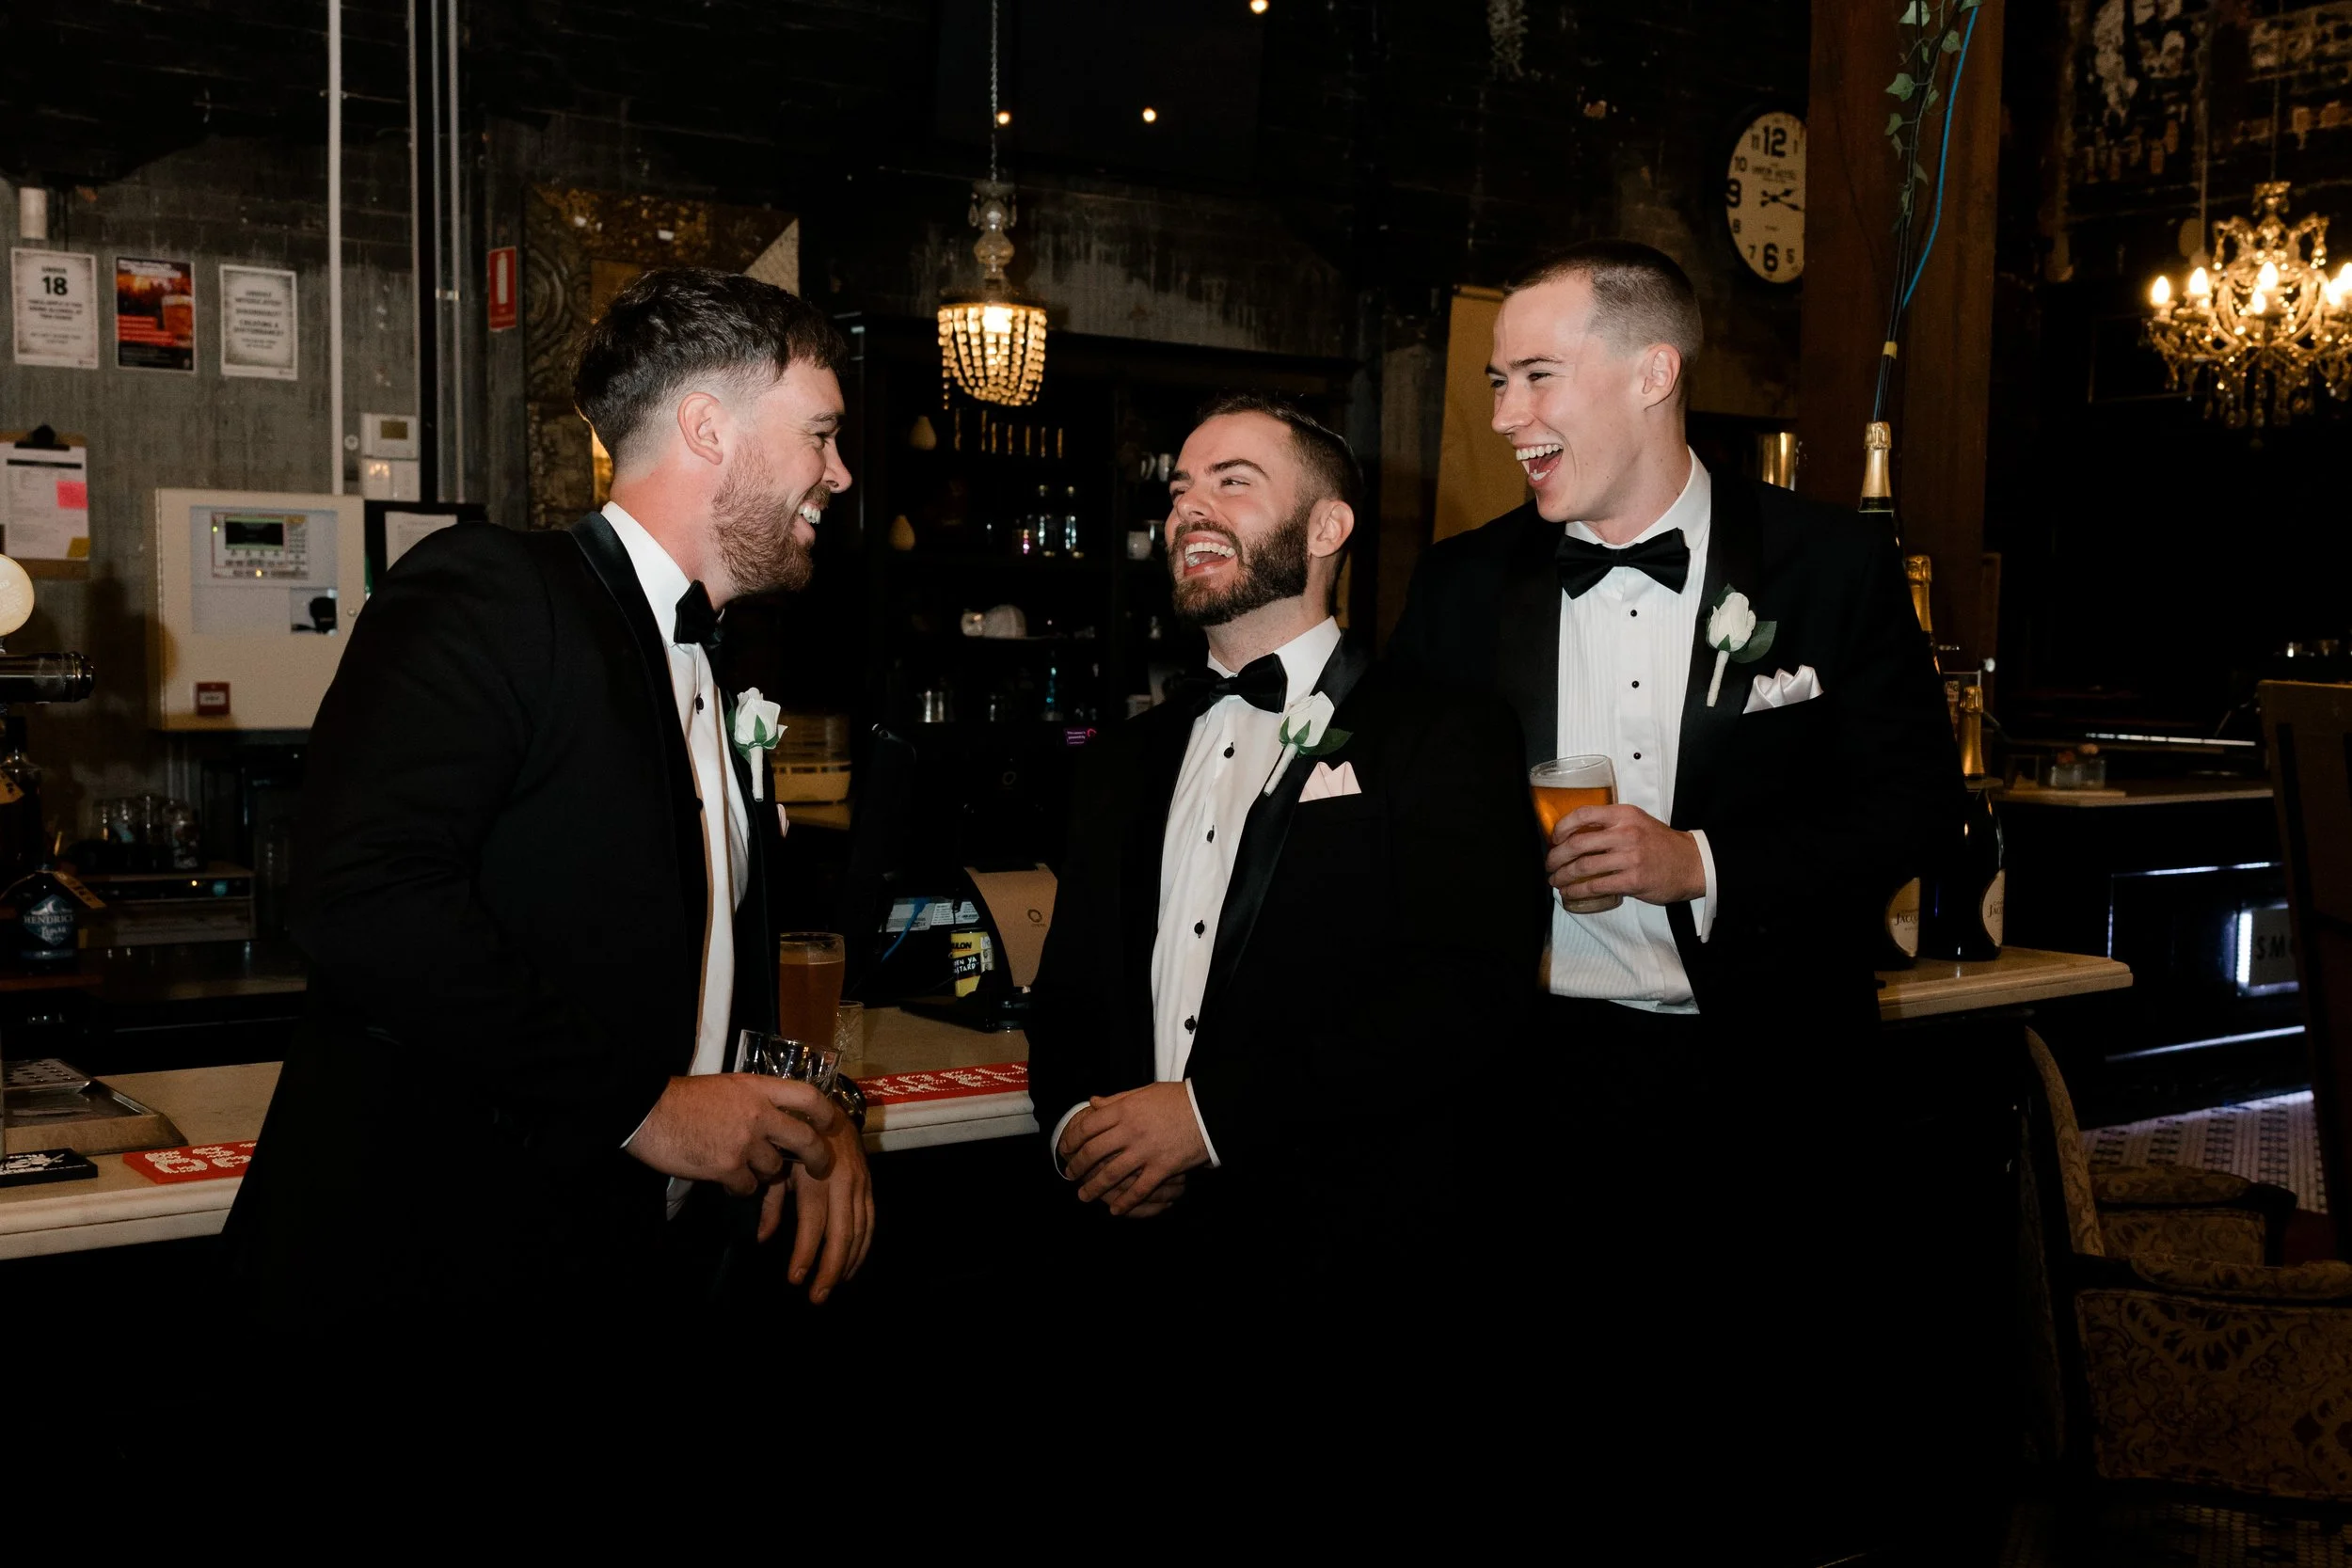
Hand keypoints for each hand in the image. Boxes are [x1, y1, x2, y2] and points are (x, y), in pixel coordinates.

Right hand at [625, 1073, 837, 1195]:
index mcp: (758, 1088)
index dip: (825, 1112)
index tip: (830, 1123)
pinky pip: (748, 1187)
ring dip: (764, 1173)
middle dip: (817, 1158)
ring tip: (745, 1168)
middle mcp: (758, 1114)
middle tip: (819, 1168)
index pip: (807, 1095)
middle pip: (805, 1139)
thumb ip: (754, 1100)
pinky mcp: (727, 1167)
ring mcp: (744, 1142)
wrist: (648, 1112)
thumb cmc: (682, 1098)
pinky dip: (740, 1187)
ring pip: (774, 1169)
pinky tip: (726, 1180)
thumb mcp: (727, 1086)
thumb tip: (774, 1118)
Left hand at [757, 1114, 873, 1302]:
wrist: (827, 1108)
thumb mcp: (777, 1166)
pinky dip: (863, 1247)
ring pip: (860, 1231)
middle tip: (817, 1297)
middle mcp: (842, 1182)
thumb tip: (763, 1238)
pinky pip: (871, 1222)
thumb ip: (771, 1203)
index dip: (805, 1254)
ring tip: (833, 1286)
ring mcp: (860, 1184)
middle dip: (830, 1268)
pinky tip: (852, 1265)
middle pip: (842, 1233)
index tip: (795, 1279)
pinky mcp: (869, 1185)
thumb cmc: (793, 1138)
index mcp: (815, 1177)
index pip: (813, 1224)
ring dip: (848, 1263)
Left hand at [1063, 1083, 1210, 1213]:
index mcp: (1124, 1110)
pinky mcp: (1162, 1168)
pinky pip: (1138, 1189)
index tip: (1066, 1149)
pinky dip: (1125, 1202)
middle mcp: (1130, 1131)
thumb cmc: (1178, 1099)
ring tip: (1084, 1196)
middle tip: (1070, 1174)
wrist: (1209, 1111)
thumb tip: (1093, 1102)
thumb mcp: (1144, 1092)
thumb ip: (1116, 1099)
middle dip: (1077, 1166)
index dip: (1071, 1140)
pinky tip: (1116, 1209)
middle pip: (1093, 1152)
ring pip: (1110, 1174)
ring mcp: (1145, 1151)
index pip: (1087, 1126)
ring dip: (1094, 1188)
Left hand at [1548, 803, 1705, 905]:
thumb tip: (1576, 836)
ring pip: (1584, 866)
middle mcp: (1626, 833)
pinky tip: (1570, 892)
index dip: (1562, 827)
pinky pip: (1596, 885)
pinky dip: (1578, 890)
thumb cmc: (1662, 844)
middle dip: (1556, 856)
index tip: (1554, 838)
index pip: (1584, 814)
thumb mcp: (1638, 822)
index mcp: (1624, 814)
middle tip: (1549, 864)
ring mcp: (1630, 857)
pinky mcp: (1633, 879)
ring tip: (1556, 880)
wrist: (1693, 863)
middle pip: (1578, 843)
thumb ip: (1611, 825)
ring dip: (1563, 875)